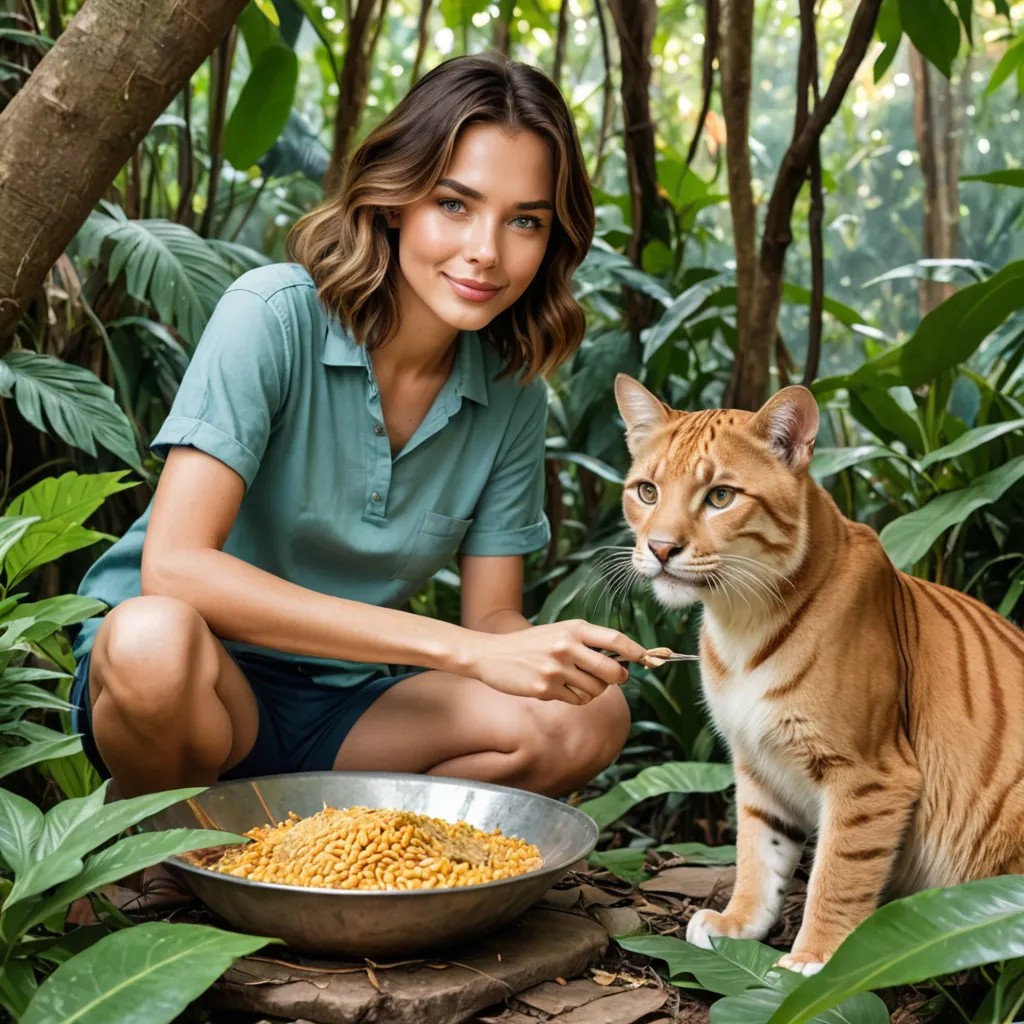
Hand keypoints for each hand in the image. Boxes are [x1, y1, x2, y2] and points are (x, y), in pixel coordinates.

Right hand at [464, 619, 645, 704]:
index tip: (648, 659)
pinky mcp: (545, 688)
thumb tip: (622, 662)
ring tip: (575, 682)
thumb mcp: (558, 633)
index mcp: (573, 628)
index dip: (636, 651)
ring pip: (596, 690)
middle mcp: (566, 646)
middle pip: (612, 672)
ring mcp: (556, 668)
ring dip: (592, 691)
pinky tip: (559, 689)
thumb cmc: (530, 645)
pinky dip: (574, 699)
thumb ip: (586, 642)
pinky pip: (577, 701)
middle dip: (618, 679)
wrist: (492, 654)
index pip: (615, 640)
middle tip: (612, 679)